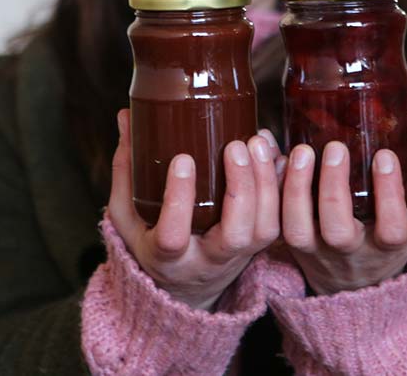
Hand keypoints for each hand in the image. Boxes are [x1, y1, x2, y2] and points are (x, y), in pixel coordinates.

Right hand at [107, 109, 281, 309]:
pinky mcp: (258, 248)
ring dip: (266, 185)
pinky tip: (275, 154)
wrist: (185, 289)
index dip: (179, 200)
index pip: (173, 236)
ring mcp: (237, 257)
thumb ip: (125, 169)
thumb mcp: (126, 215)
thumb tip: (125, 117)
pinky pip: (279, 222)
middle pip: (234, 235)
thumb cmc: (150, 243)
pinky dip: (280, 187)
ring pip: (263, 229)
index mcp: (167, 258)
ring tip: (256, 142)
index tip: (183, 159)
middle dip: (240, 188)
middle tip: (234, 145)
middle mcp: (206, 261)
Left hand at [279, 113, 406, 295]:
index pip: (392, 229)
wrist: (356, 281)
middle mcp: (350, 252)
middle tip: (336, 148)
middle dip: (334, 188)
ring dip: (296, 189)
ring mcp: (316, 250)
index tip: (384, 156)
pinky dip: (271, 186)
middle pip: (338, 232)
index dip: (389, 196)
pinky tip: (273, 153)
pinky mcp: (290, 243)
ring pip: (298, 229)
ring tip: (301, 150)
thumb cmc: (388, 232)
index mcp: (387, 245)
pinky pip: (274, 219)